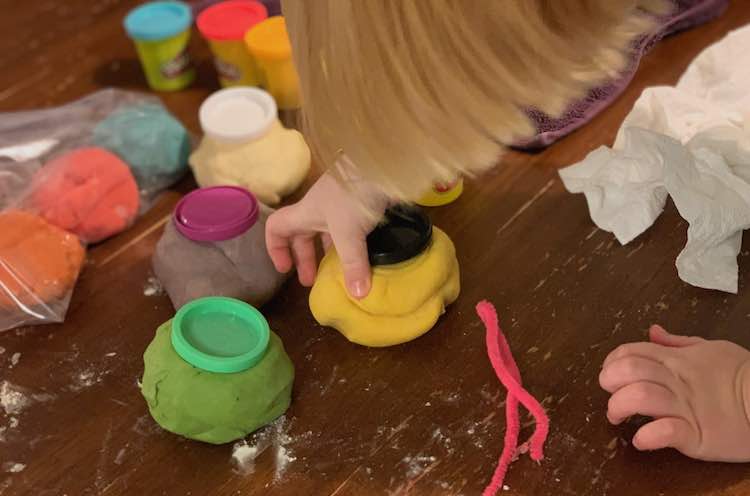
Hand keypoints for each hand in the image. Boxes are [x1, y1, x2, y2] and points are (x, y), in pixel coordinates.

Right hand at [265, 172, 386, 298]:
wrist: (382, 161)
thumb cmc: (354, 192)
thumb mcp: (349, 232)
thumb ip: (352, 263)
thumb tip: (357, 296)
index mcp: (306, 213)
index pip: (277, 228)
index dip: (275, 249)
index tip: (285, 269)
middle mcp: (320, 209)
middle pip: (303, 235)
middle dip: (306, 259)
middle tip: (314, 282)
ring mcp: (341, 205)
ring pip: (328, 232)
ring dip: (331, 253)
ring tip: (339, 273)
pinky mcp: (361, 203)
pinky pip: (351, 229)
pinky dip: (354, 244)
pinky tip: (366, 256)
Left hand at [599, 325, 749, 461]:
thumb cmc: (741, 374)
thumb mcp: (709, 349)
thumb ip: (677, 343)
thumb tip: (653, 331)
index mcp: (675, 360)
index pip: (630, 353)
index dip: (611, 363)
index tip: (609, 375)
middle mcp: (676, 381)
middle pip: (629, 372)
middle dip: (610, 382)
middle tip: (610, 395)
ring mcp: (685, 408)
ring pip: (640, 398)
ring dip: (620, 407)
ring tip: (617, 418)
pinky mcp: (696, 436)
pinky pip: (664, 433)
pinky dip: (647, 437)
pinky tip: (640, 440)